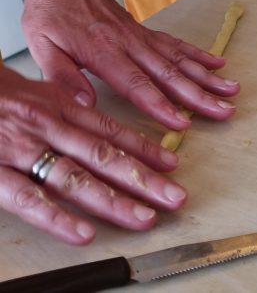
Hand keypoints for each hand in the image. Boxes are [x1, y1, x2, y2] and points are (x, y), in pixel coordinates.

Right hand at [0, 65, 186, 244]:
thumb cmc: (1, 93)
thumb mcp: (40, 89)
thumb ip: (72, 104)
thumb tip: (103, 120)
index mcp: (61, 107)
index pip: (112, 130)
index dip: (145, 149)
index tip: (172, 164)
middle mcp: (49, 127)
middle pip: (104, 156)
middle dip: (144, 179)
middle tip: (174, 197)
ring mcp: (23, 151)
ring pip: (75, 178)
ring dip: (114, 201)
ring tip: (145, 217)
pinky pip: (28, 198)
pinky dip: (57, 217)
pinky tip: (85, 234)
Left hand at [20, 0, 239, 130]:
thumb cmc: (50, 12)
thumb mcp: (42, 46)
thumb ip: (62, 76)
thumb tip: (84, 105)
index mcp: (104, 53)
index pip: (137, 85)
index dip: (161, 105)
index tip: (183, 122)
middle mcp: (130, 45)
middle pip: (170, 75)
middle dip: (200, 95)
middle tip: (225, 110)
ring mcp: (142, 37)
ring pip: (181, 60)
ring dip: (208, 77)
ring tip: (232, 90)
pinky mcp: (146, 32)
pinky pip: (177, 44)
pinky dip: (199, 54)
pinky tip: (218, 63)